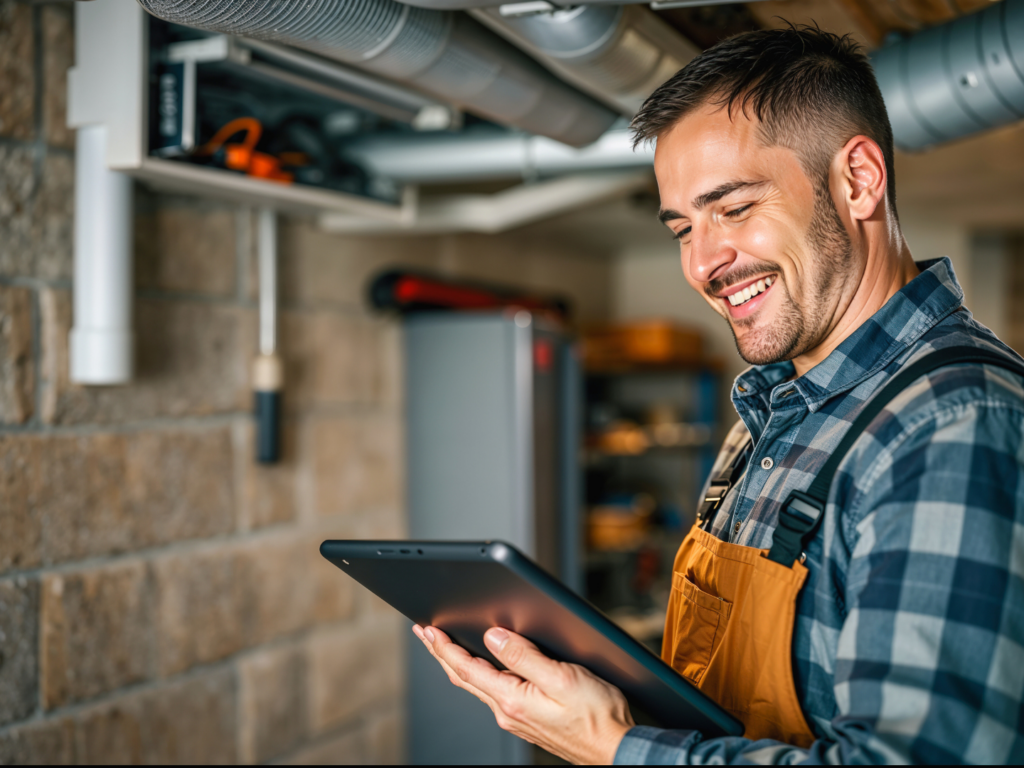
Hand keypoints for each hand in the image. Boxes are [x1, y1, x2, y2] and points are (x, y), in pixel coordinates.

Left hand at [412, 624, 634, 764]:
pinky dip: (479, 674)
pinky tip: (481, 668)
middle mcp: (508, 712)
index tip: (427, 629)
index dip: (444, 647)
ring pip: (478, 686)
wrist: (616, 748)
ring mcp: (517, 718)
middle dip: (442, 653)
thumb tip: (493, 637)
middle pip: (465, 677)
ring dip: (458, 663)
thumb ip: (524, 656)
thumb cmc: (597, 715)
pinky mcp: (528, 719)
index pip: (466, 668)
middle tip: (424, 633)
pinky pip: (493, 692)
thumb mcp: (561, 677)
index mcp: (512, 700)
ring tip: (444, 647)